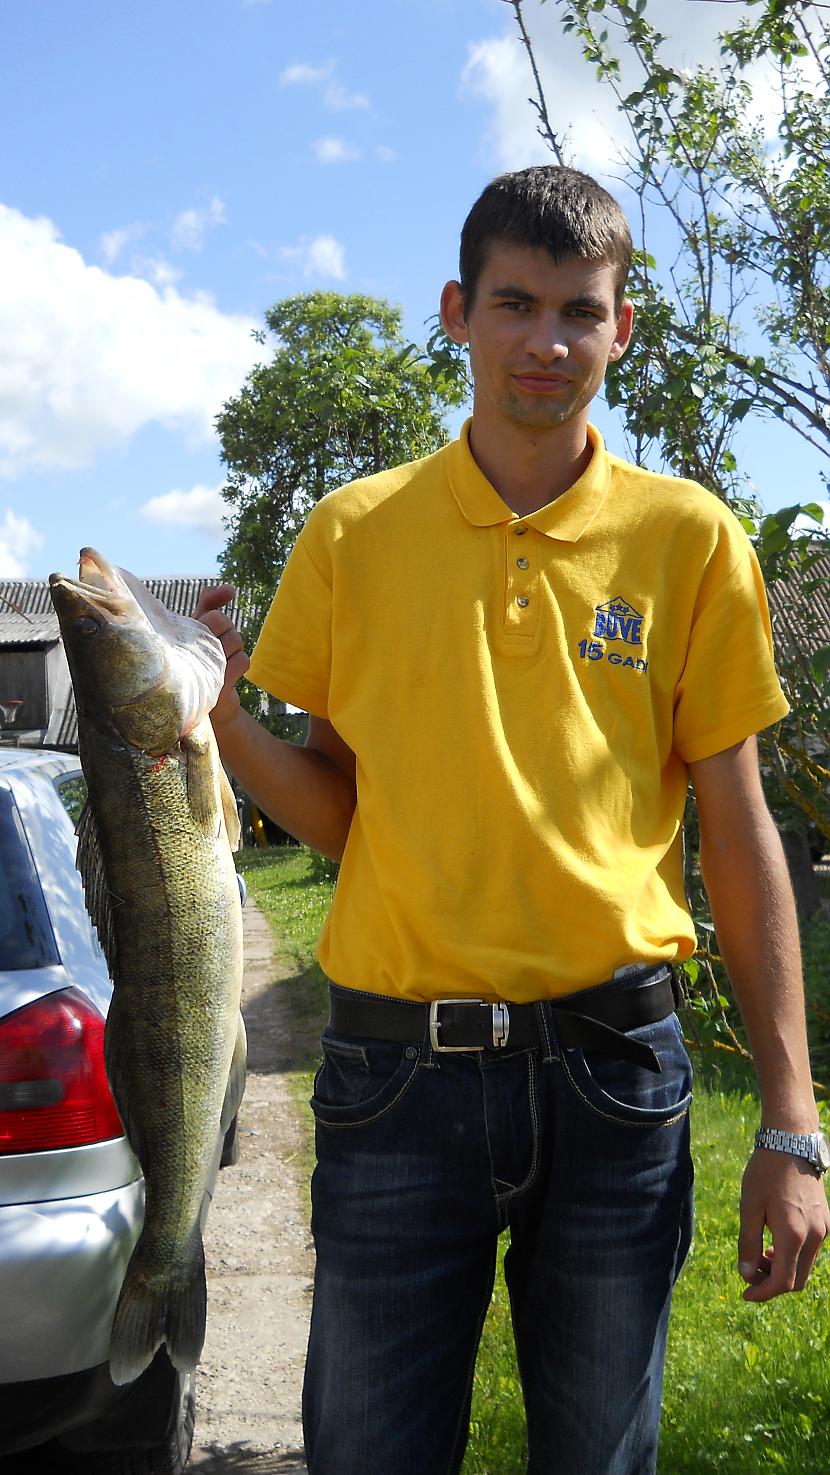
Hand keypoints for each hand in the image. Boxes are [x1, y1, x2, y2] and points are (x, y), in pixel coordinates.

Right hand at [193, 584, 249, 724]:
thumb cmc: (201, 660)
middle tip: (219, 645)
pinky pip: (243, 661)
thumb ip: (211, 604)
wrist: (206, 704)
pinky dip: (240, 664)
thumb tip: (229, 588)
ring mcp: (198, 668)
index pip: (211, 612)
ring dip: (235, 649)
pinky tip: (226, 673)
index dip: (218, 612)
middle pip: (222, 621)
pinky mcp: (215, 687)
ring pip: (236, 640)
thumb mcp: (201, 629)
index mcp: (180, 631)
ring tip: (221, 661)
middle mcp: (184, 647)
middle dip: (229, 630)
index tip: (222, 612)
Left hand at [738, 1148, 829, 1301]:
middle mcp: (815, 1236)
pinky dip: (793, 1256)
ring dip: (783, 1269)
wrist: (791, 1142)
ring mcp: (824, 1229)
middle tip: (750, 1270)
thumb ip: (747, 1243)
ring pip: (805, 1267)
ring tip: (760, 1253)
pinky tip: (775, 1241)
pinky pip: (811, 1251)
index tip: (745, 1293)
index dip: (763, 1293)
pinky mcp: (826, 1221)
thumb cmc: (765, 1172)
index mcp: (794, 1235)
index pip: (783, 1282)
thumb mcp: (749, 1206)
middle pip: (797, 1281)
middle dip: (772, 1283)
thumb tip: (746, 1274)